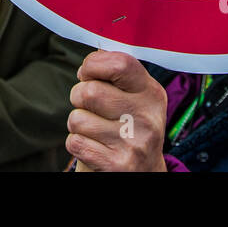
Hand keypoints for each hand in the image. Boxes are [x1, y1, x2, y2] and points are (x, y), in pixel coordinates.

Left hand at [65, 50, 167, 171]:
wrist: (143, 172)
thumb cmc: (129, 125)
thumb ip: (116, 73)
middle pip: (89, 92)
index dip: (92, 65)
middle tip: (89, 105)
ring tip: (95, 129)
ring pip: (77, 119)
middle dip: (78, 96)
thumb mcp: (134, 96)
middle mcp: (148, 118)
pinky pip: (75, 143)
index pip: (119, 64)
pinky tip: (95, 146)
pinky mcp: (119, 165)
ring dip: (78, 123)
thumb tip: (94, 54)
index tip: (88, 73)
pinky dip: (77, 144)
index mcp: (152, 93)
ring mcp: (135, 144)